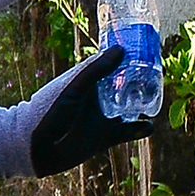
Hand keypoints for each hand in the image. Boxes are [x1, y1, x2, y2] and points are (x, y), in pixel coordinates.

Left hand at [0, 46, 146, 177]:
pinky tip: (151, 125)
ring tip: (157, 96)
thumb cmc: (49, 110)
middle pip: (124, 85)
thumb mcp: (74, 87)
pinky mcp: (103, 138)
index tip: (146, 48)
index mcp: (88, 80)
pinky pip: (126, 132)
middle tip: (159, 72)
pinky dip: (139, 129)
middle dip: (140, 79)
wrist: (35, 147)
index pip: (112, 64)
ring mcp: (101, 117)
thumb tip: (121, 50)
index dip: (128, 57)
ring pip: (128, 108)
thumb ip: (96, 70)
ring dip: (142, 103)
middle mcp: (97, 97)